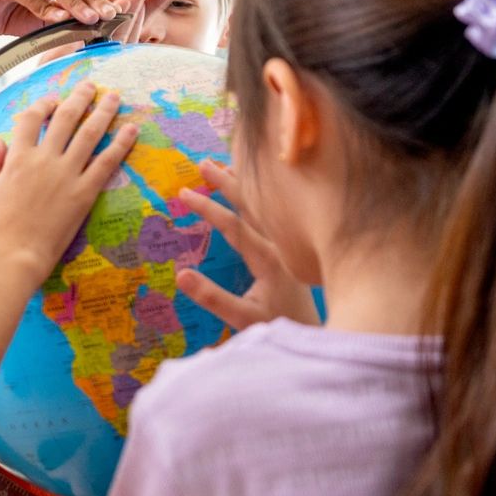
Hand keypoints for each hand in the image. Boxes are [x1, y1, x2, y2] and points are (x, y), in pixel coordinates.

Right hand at [0, 84, 138, 289]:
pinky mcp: (84, 193)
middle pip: (66, 118)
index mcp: (17, 157)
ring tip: (114, 97)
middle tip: (91, 86)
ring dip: (103, 112)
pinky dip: (120, 144)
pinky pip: (106, 163)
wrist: (13, 258)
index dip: (44, 104)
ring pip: (89, 134)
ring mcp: (66, 174)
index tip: (54, 100)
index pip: (33, 118)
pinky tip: (131, 129)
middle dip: (79, 97)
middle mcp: (44, 159)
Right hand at [177, 160, 320, 329]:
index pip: (232, 224)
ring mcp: (288, 241)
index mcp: (268, 257)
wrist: (315, 330)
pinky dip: (258, 194)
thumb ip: (213, 298)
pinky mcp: (292, 243)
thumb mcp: (243, 318)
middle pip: (252, 203)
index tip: (183, 194)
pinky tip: (248, 187)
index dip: (206, 207)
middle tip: (202, 165)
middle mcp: (281, 243)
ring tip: (222, 165)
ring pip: (265, 203)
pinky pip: (274, 210)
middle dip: (225, 182)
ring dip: (243, 184)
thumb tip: (181, 275)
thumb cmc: (278, 325)